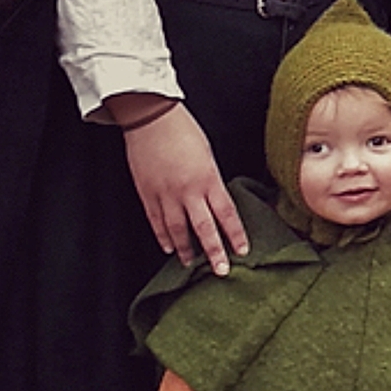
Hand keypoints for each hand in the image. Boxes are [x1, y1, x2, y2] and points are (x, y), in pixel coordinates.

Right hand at [119, 98, 245, 274]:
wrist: (151, 119)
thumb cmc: (184, 131)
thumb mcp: (207, 155)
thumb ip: (211, 181)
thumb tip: (215, 201)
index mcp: (208, 179)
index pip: (227, 214)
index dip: (235, 235)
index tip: (242, 251)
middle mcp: (188, 191)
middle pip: (204, 228)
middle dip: (214, 252)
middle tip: (221, 271)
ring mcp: (166, 194)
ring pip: (178, 230)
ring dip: (186, 250)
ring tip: (191, 264)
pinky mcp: (147, 194)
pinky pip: (156, 221)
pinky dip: (163, 236)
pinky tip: (169, 247)